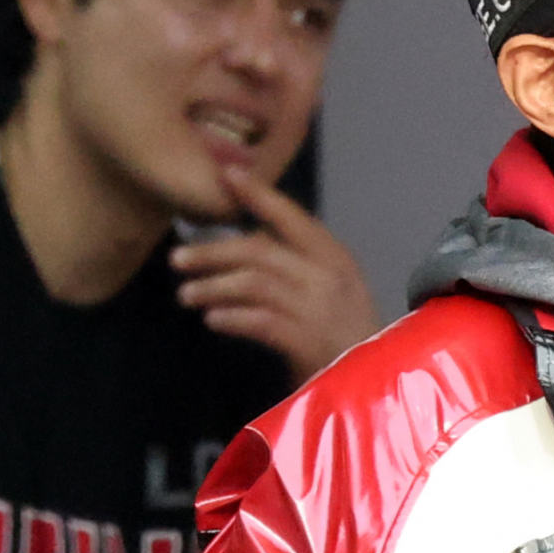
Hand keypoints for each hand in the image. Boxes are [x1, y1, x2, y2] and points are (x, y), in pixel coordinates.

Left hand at [171, 166, 380, 384]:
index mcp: (335, 257)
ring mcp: (317, 309)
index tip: (227, 175)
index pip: (293, 218)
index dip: (259, 195)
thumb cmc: (348, 331)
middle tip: (178, 259)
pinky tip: (213, 320)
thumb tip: (247, 240)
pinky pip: (259, 322)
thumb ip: (299, 263)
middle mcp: (328, 277)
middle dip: (214, 252)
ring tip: (188, 295)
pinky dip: (231, 318)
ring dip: (214, 287)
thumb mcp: (333, 287)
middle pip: (262, 251)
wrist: (375, 377)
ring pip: (254, 284)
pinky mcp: (306, 342)